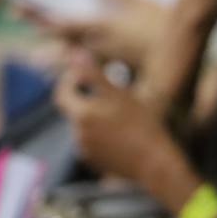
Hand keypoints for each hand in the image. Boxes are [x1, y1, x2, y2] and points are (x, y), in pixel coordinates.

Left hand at [21, 0, 166, 67]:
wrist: (181, 55)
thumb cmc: (164, 25)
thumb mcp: (142, 1)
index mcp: (101, 25)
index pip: (62, 21)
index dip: (38, 15)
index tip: (16, 8)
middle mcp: (99, 44)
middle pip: (62, 37)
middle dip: (41, 29)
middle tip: (21, 23)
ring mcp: (107, 58)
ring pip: (74, 58)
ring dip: (54, 58)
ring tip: (36, 61)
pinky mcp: (119, 67)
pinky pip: (93, 70)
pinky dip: (81, 71)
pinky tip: (73, 76)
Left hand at [54, 52, 174, 182]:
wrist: (154, 163)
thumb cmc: (141, 125)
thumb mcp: (119, 94)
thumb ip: (93, 74)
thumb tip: (75, 55)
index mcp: (81, 114)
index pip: (62, 94)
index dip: (70, 83)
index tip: (84, 77)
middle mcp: (78, 134)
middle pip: (76, 111)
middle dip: (88, 101)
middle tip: (112, 98)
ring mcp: (86, 150)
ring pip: (85, 127)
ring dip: (96, 119)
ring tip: (123, 119)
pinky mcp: (95, 163)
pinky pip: (92, 144)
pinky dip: (102, 137)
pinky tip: (123, 137)